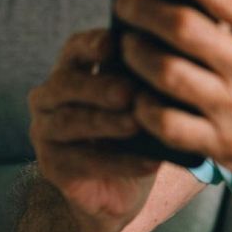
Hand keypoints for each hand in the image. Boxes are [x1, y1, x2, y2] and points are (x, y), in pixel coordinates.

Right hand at [27, 28, 158, 231]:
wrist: (121, 188)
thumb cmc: (138, 130)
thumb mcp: (144, 98)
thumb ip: (151, 75)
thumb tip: (185, 51)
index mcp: (73, 68)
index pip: (77, 47)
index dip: (93, 44)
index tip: (115, 43)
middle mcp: (51, 95)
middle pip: (67, 83)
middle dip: (99, 86)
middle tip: (129, 91)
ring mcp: (45, 130)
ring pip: (71, 122)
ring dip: (107, 122)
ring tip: (137, 124)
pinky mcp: (52, 165)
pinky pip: (84, 162)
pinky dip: (119, 162)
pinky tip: (148, 162)